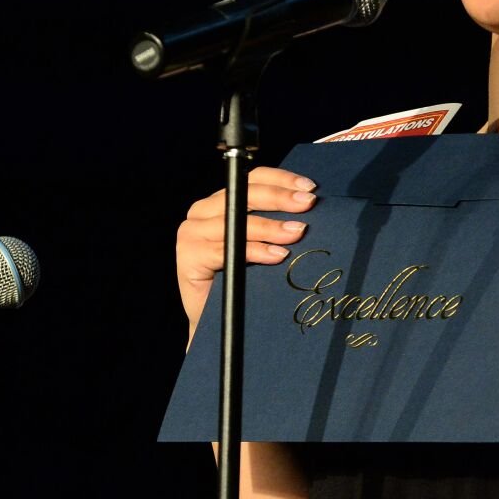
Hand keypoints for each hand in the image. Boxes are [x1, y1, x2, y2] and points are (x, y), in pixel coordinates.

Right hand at [176, 166, 316, 341]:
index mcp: (221, 202)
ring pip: (235, 221)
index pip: (251, 179)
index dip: (281, 179)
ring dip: (270, 227)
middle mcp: (202, 211)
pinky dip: (254, 251)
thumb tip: (311, 208)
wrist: (218, 319)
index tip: (308, 187)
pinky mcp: (187, 255)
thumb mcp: (262, 244)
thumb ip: (275, 222)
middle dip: (279, 198)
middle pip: (243, 194)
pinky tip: (277, 256)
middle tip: (307, 205)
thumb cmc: (244, 280)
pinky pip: (225, 249)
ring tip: (297, 233)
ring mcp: (191, 232)